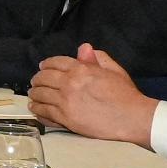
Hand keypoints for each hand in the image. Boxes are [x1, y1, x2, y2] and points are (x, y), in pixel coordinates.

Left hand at [28, 44, 156, 143]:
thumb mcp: (113, 70)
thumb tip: (84, 48)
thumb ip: (97, 58)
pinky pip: (44, 112)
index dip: (46, 64)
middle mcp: (69, 83)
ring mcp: (65, 102)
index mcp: (81, 69)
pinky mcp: (65, 119)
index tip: (43, 68)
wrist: (132, 118)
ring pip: (40, 95)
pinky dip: (37, 110)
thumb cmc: (125, 95)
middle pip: (43, 78)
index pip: (54, 62)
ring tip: (34, 95)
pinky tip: (36, 108)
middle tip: (36, 82)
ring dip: (34, 94)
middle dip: (37, 79)